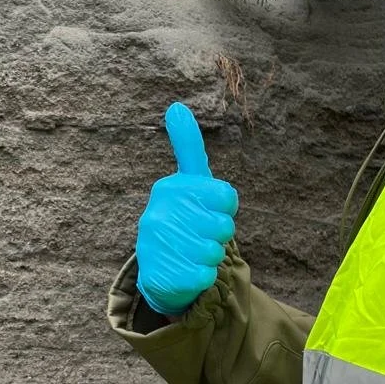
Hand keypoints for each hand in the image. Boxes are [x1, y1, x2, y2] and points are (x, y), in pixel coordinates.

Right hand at [135, 103, 238, 315]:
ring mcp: (158, 246)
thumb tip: (176, 107)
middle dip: (218, 233)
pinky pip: (205, 275)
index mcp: (169, 189)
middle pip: (223, 226)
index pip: (226, 196)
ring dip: (211, 256)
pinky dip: (203, 276)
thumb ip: (187, 147)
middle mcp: (158, 214)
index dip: (224, 207)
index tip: (209, 209)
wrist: (158, 269)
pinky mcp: (162, 275)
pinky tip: (187, 270)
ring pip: (215, 251)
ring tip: (192, 252)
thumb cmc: (182, 218)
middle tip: (200, 234)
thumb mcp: (186, 182)